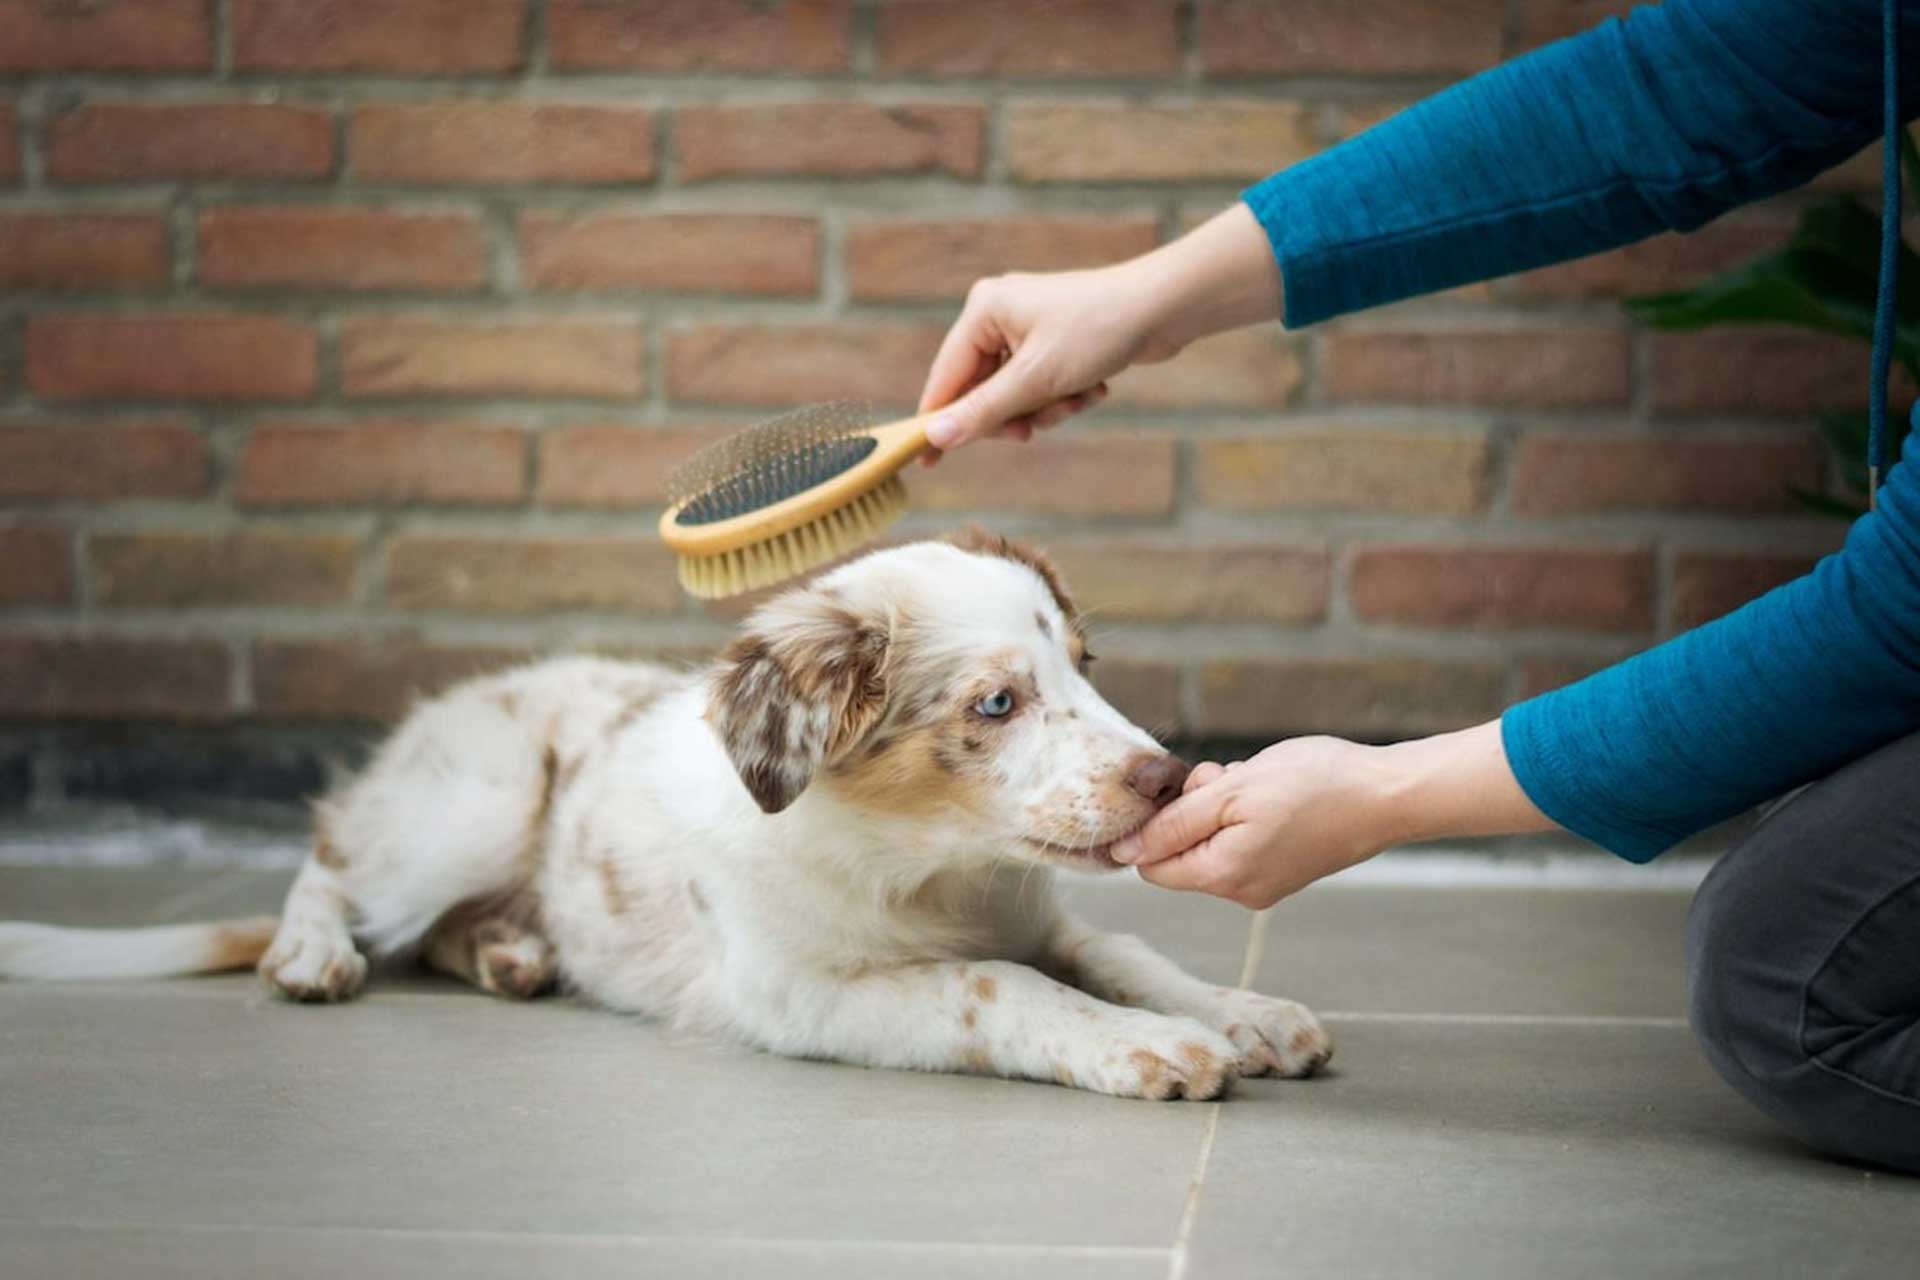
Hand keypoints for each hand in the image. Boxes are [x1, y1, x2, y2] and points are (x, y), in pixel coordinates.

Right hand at [917, 204, 1282, 458]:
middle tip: (1032, 429)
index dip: (937, 422)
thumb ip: (983, 412)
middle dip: (1015, 414)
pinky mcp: (1054, 342)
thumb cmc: (1098, 332)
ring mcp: (1027, 328)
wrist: (1164, 308)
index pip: (945, 377)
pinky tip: (1094, 387)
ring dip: (1047, 408)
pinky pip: (1041, 387)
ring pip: (1016, 396)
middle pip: (982, 391)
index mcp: (983, 311)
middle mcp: (999, 314)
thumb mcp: (1035, 380)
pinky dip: (1064, 397)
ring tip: (1078, 398)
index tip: (926, 464)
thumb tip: (936, 438)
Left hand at [1112, 738, 1400, 908]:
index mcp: (1221, 876)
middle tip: (1228, 778)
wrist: (1386, 794)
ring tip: (1255, 782)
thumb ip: (1172, 824)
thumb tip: (1121, 852)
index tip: (1187, 788)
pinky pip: (1240, 842)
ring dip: (1220, 806)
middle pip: (1181, 851)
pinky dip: (1244, 813)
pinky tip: (1273, 793)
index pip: (1150, 865)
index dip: (1155, 822)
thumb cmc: (1312, 785)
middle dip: (1193, 808)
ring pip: (1211, 841)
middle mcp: (1239, 892)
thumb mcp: (1231, 792)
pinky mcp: (1283, 870)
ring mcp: (1264, 884)